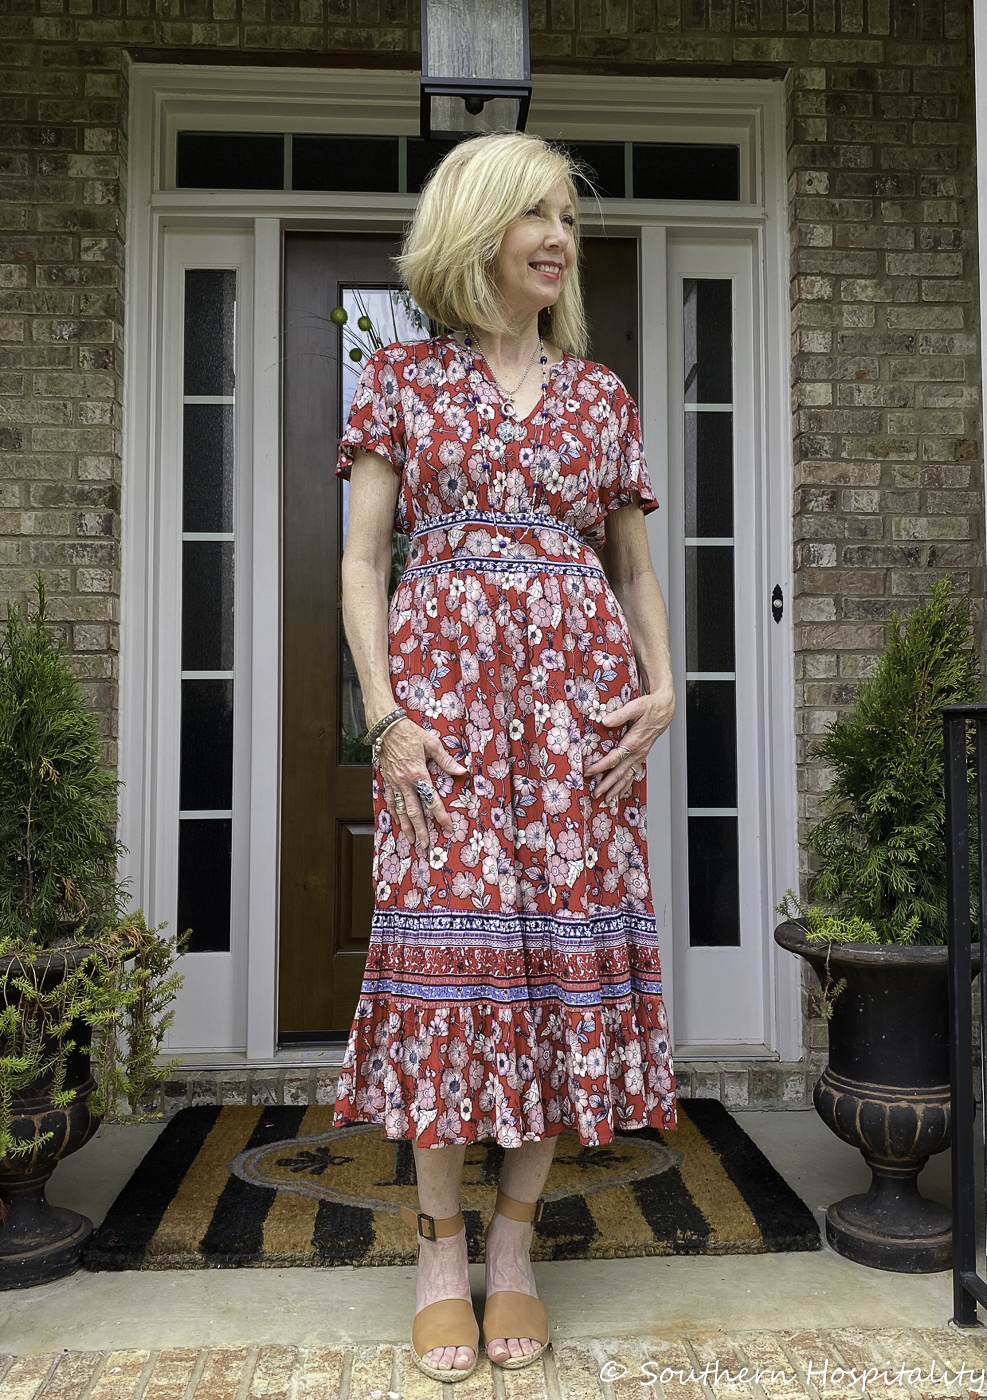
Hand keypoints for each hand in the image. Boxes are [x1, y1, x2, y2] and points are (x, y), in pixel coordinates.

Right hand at [377, 718, 468, 850]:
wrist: (387, 727)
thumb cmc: (410, 733)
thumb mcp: (431, 743)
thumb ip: (446, 760)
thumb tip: (462, 771)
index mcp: (418, 774)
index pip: (432, 800)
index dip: (440, 816)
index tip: (447, 827)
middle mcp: (405, 782)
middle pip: (414, 811)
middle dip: (421, 830)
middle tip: (426, 845)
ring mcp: (394, 783)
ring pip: (400, 810)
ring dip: (407, 827)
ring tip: (412, 840)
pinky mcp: (387, 780)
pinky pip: (390, 800)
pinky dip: (394, 813)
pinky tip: (398, 822)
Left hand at [585, 681, 674, 803]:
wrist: (664, 708)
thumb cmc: (650, 706)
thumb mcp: (635, 706)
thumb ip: (620, 714)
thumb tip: (605, 721)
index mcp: (635, 741)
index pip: (614, 758)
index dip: (600, 766)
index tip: (588, 772)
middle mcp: (638, 752)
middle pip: (621, 773)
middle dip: (608, 785)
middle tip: (596, 795)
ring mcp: (641, 755)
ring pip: (628, 776)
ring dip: (617, 789)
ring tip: (608, 800)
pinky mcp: (641, 755)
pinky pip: (634, 773)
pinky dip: (627, 785)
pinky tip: (621, 792)